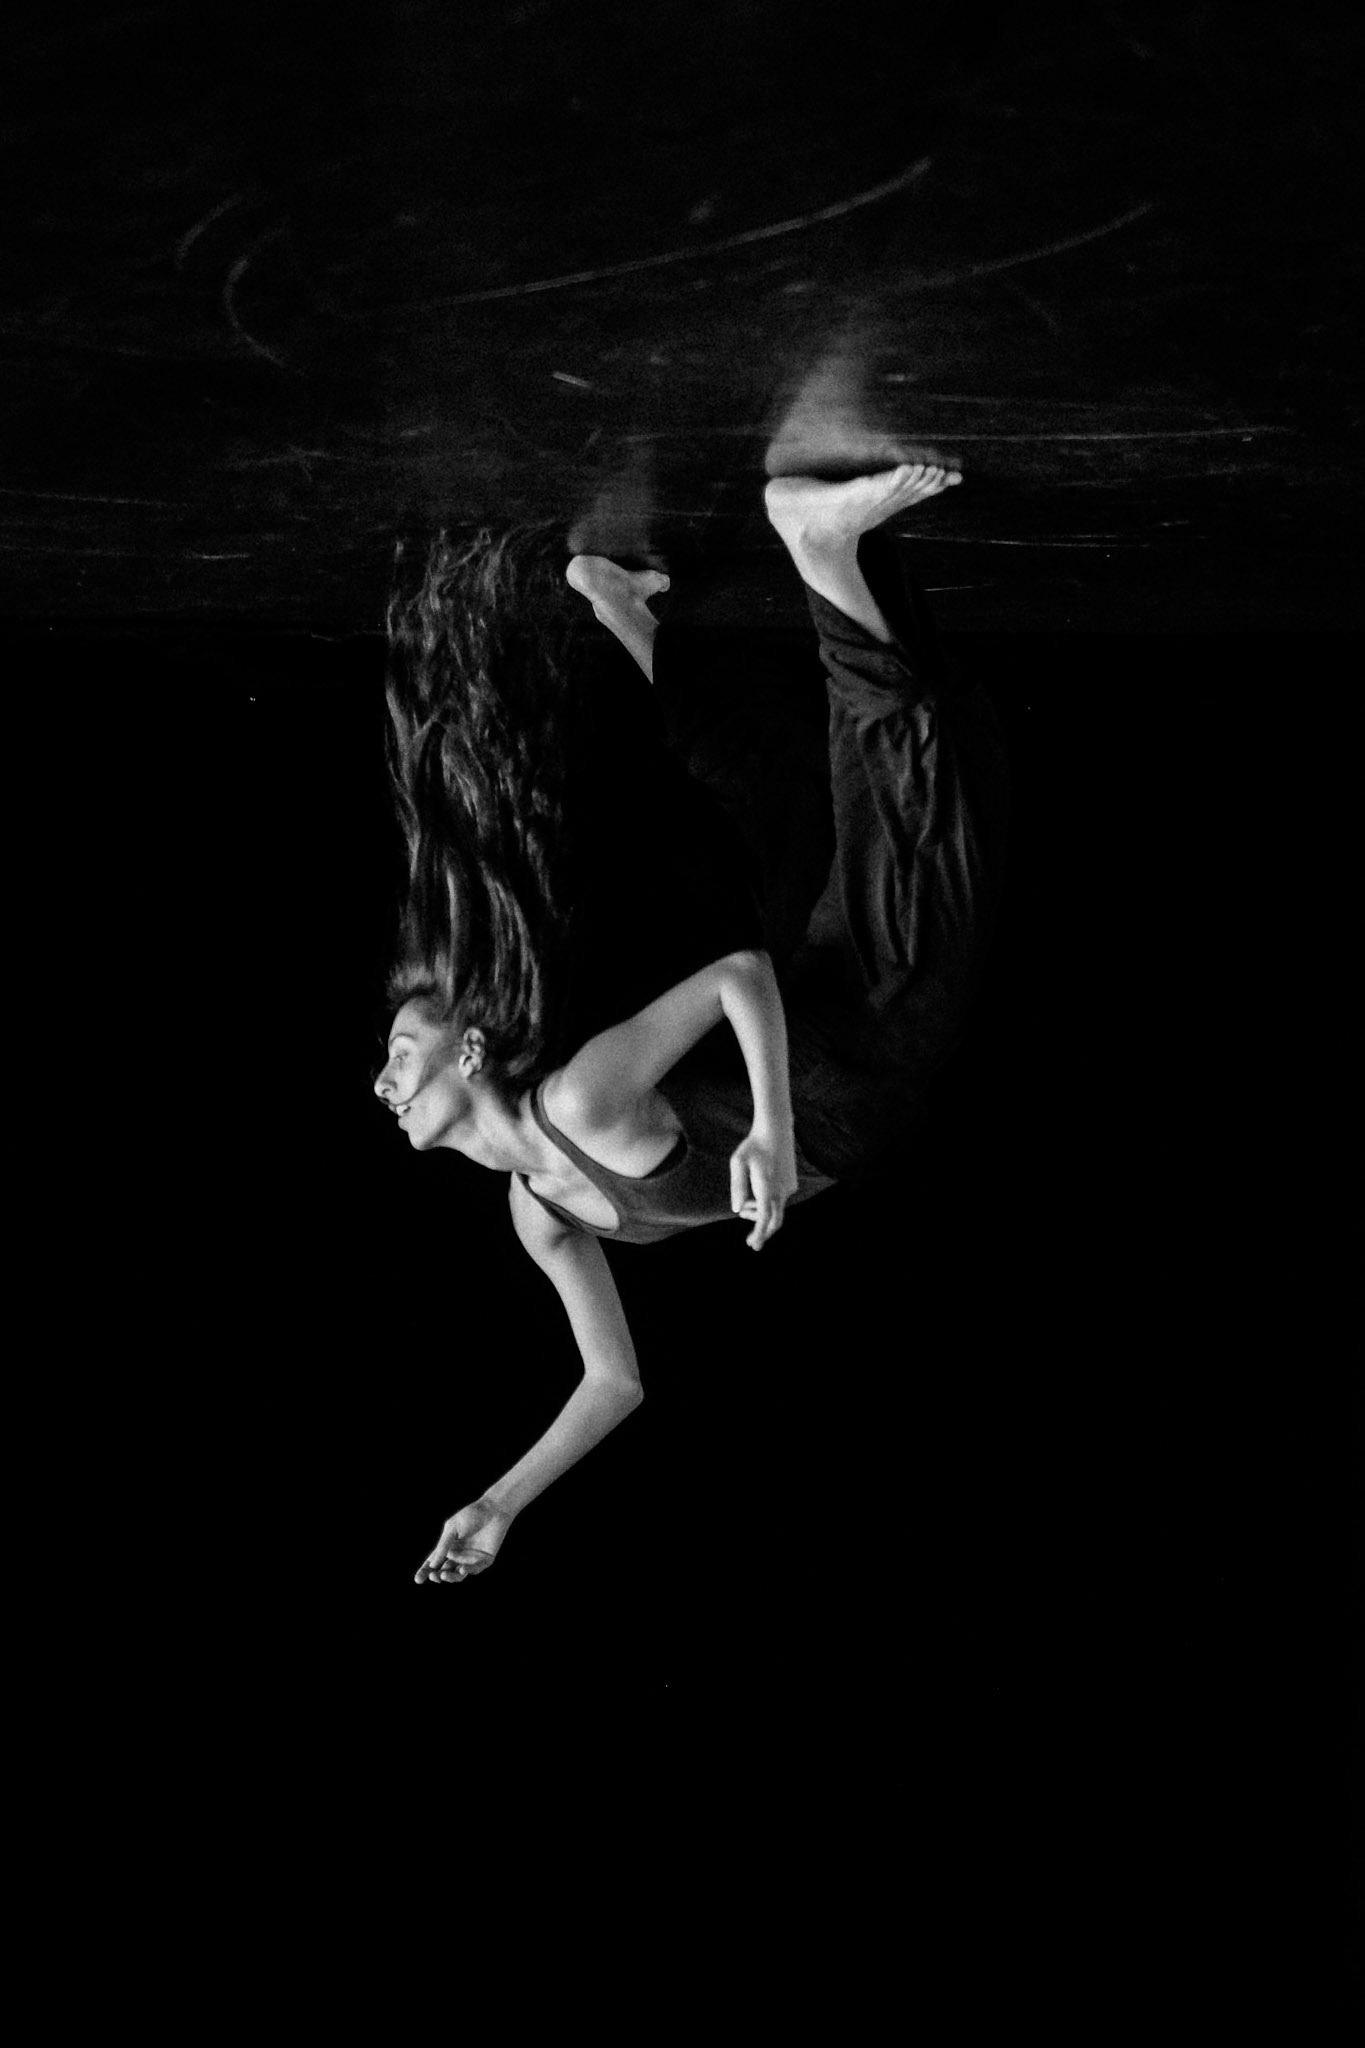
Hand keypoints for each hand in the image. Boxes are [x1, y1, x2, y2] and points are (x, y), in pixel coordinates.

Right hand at [415, 1498, 510, 1584]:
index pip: (434, 1562)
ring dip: (450, 1577)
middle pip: (444, 1571)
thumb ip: (443, 1546)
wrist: (493, 1510)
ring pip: (458, 1575)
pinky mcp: (484, 1560)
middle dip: (437, 1576)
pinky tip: (462, 1569)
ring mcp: (471, 1559)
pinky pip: (474, 1570)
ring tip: (443, 1575)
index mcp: (448, 1546)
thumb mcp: (452, 1529)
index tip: (417, 1580)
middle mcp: (458, 1555)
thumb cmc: (471, 1515)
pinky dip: (467, 1571)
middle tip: (433, 1576)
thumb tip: (432, 1565)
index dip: (425, 1571)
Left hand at [729, 1122, 798, 1249]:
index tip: (754, 1245)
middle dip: (762, 1232)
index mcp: (767, 1187)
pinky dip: (768, 1203)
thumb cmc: (753, 1145)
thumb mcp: (738, 1162)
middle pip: (774, 1221)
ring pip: (776, 1210)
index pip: (764, 1218)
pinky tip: (758, 1191)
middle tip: (750, 1242)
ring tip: (744, 1205)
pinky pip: (779, 1200)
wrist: (776, 1129)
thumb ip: (737, 1187)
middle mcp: (781, 1190)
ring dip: (760, 1213)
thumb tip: (736, 1210)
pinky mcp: (791, 1182)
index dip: (759, 1234)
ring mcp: (789, 1187)